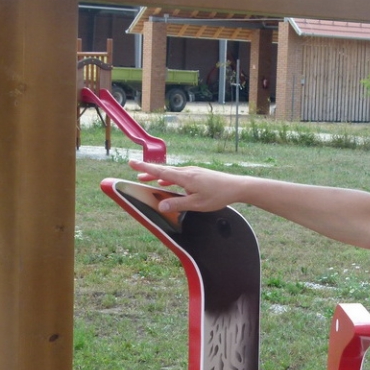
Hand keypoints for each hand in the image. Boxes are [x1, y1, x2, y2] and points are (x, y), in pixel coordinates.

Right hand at [128, 160, 244, 213]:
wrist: (236, 187)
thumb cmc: (218, 196)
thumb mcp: (197, 204)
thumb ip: (178, 205)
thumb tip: (161, 206)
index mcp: (185, 177)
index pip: (160, 172)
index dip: (145, 168)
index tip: (132, 163)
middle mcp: (187, 172)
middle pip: (164, 171)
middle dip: (149, 172)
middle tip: (136, 172)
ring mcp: (193, 172)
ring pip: (172, 173)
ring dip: (159, 176)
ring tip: (149, 180)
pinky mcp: (198, 175)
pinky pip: (179, 175)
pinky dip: (170, 178)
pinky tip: (168, 183)